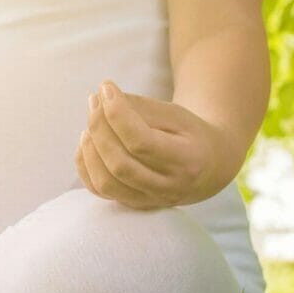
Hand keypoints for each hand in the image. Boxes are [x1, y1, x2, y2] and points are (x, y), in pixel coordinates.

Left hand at [74, 80, 239, 209]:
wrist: (208, 167)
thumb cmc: (189, 134)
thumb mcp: (175, 114)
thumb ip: (140, 107)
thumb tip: (102, 96)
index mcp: (187, 161)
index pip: (141, 141)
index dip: (117, 114)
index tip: (106, 88)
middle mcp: (168, 187)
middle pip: (120, 163)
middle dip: (99, 129)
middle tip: (94, 102)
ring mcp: (149, 200)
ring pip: (106, 183)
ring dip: (89, 149)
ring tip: (90, 124)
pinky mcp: (133, 204)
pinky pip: (99, 190)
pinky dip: (85, 166)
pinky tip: (88, 143)